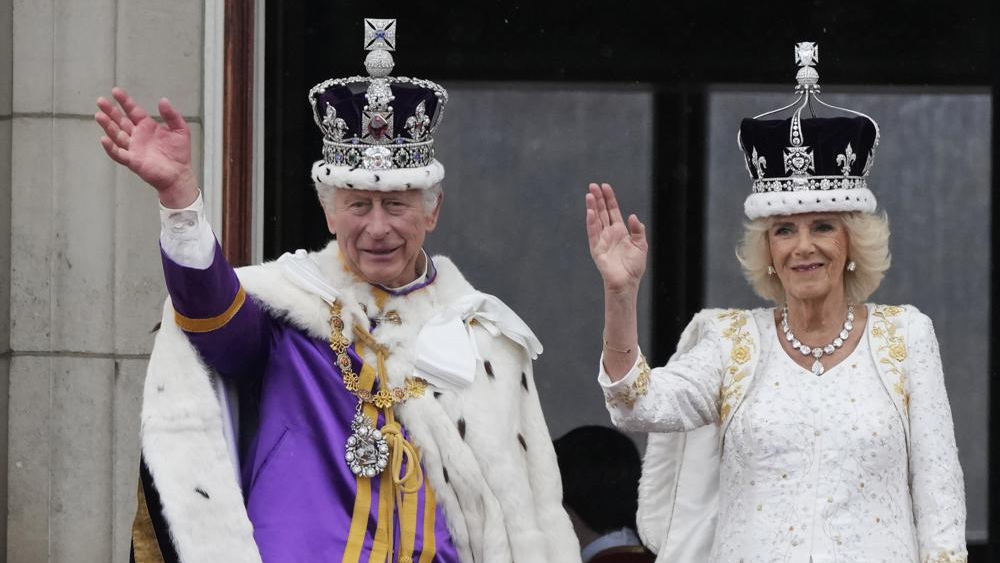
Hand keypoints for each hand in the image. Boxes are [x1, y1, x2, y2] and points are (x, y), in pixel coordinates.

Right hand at [95, 87, 197, 207]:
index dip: (124, 101)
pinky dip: (110, 147)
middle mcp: (137, 136)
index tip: (115, 91)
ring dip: (107, 126)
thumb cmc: (179, 153)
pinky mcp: (133, 161)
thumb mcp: (180, 130)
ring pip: (116, 135)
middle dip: (110, 111)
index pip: (133, 111)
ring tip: (99, 115)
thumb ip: (172, 115)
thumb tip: (163, 100)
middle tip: (100, 101)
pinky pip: (119, 154)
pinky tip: (104, 139)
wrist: (180, 174)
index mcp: (147, 126)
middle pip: (120, 121)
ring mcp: (133, 148)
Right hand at [585, 183, 647, 294]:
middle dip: (598, 199)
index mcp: (620, 231)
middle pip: (602, 212)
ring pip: (595, 220)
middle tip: (592, 185)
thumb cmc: (634, 267)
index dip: (609, 199)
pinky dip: (591, 223)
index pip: (613, 211)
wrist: (627, 283)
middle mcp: (609, 233)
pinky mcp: (596, 249)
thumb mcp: (641, 245)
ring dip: (592, 207)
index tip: (605, 186)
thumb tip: (632, 216)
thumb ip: (638, 230)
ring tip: (589, 195)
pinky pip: (593, 234)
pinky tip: (590, 212)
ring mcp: (601, 240)